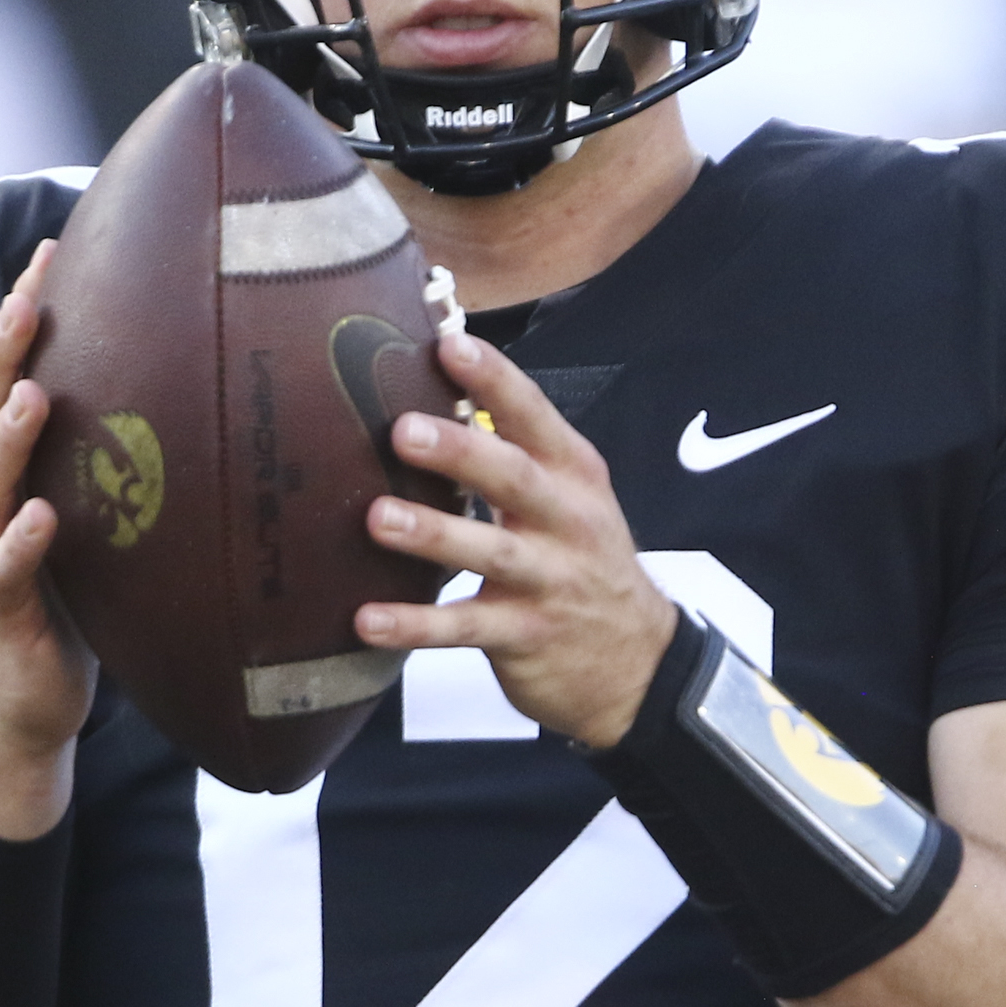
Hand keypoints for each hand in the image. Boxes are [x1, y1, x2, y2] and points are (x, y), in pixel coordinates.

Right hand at [0, 240, 94, 838]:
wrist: (20, 707)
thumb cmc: (64, 606)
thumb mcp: (88, 523)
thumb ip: (113, 467)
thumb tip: (195, 397)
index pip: (0, 378)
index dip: (19, 316)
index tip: (52, 250)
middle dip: (2, 350)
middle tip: (35, 291)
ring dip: (5, 437)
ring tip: (33, 393)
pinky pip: (4, 573)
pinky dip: (21, 543)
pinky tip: (42, 518)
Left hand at [353, 327, 679, 748]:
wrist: (637, 663)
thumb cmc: (582, 562)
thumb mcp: (569, 499)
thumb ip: (513, 453)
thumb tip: (426, 397)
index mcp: (572, 475)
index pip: (533, 416)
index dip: (494, 379)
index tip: (449, 343)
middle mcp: (565, 521)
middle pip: (514, 478)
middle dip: (460, 452)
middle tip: (403, 430)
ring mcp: (548, 581)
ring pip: (490, 553)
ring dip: (433, 534)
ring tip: (378, 518)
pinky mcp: (525, 636)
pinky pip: (465, 630)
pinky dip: (416, 625)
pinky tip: (367, 619)